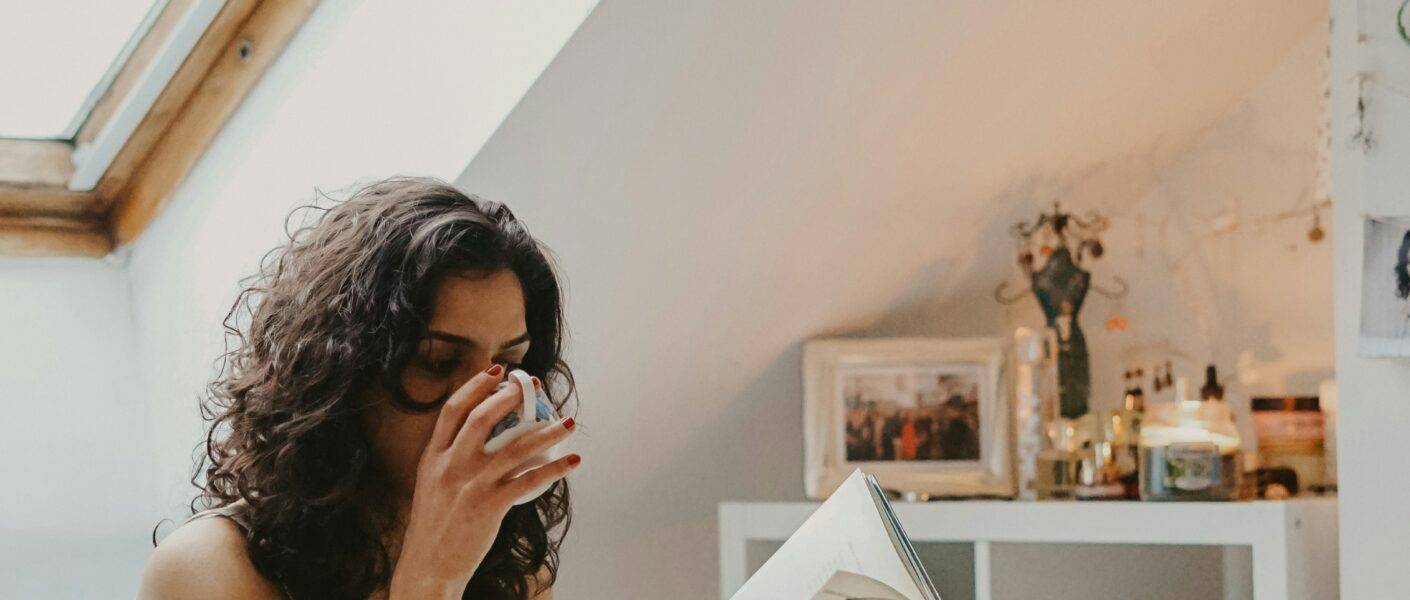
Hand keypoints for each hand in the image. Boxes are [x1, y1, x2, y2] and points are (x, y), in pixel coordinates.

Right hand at [389, 365, 578, 597]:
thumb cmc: (433, 527)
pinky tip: (572, 461)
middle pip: (483, 418)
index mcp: (433, 458)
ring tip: (568, 422)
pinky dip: (555, 469)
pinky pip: (530, 481)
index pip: (453, 410)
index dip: (475, 386)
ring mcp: (471, 485)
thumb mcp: (430, 485)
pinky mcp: (490, 506)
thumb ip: (449, 459)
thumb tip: (481, 439)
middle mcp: (451, 466)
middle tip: (535, 387)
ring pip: (515, 447)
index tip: (497, 372)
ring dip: (547, 432)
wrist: (428, 566)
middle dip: (511, 397)